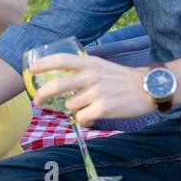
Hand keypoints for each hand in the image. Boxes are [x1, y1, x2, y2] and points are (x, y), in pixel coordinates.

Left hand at [28, 54, 154, 126]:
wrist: (149, 87)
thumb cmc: (124, 79)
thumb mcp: (102, 66)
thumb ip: (84, 71)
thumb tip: (64, 86)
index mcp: (91, 63)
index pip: (62, 60)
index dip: (44, 64)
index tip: (32, 70)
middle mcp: (92, 76)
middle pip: (58, 85)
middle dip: (43, 94)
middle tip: (37, 101)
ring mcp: (97, 93)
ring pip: (71, 106)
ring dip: (75, 110)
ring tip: (88, 108)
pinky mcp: (103, 108)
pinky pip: (82, 118)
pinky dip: (83, 121)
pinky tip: (92, 117)